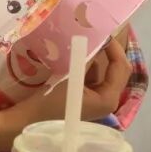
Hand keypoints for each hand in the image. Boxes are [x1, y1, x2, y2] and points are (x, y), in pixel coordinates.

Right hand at [9, 42, 132, 125]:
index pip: (121, 67)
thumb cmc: (50, 101)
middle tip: (96, 34)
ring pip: (102, 72)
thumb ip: (86, 58)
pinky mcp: (83, 98)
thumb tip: (95, 38)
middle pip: (115, 70)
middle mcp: (106, 100)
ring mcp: (95, 100)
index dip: (114, 48)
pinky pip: (90, 76)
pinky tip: (73, 55)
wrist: (29, 119)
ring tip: (84, 40)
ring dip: (95, 56)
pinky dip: (85, 64)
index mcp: (109, 98)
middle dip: (108, 52)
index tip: (102, 32)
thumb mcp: (70, 77)